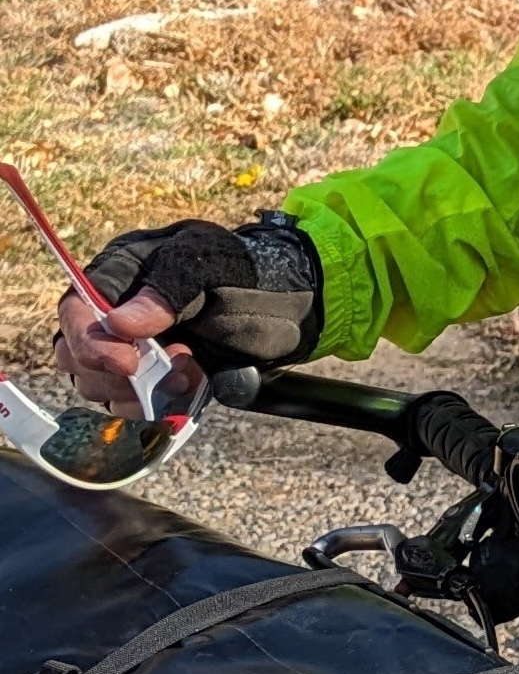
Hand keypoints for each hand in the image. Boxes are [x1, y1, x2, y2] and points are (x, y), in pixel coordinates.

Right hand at [63, 216, 323, 394]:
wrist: (288, 303)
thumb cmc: (247, 274)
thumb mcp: (211, 267)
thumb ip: (166, 291)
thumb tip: (118, 325)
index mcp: (120, 273)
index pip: (74, 311)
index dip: (89, 341)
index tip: (127, 364)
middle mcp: (115, 314)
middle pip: (76, 356)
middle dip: (118, 373)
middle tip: (175, 362)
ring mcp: (131, 349)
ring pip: (100, 387)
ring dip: (141, 391)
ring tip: (191, 370)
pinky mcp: (152, 379)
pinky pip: (132, 405)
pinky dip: (157, 405)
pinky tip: (192, 385)